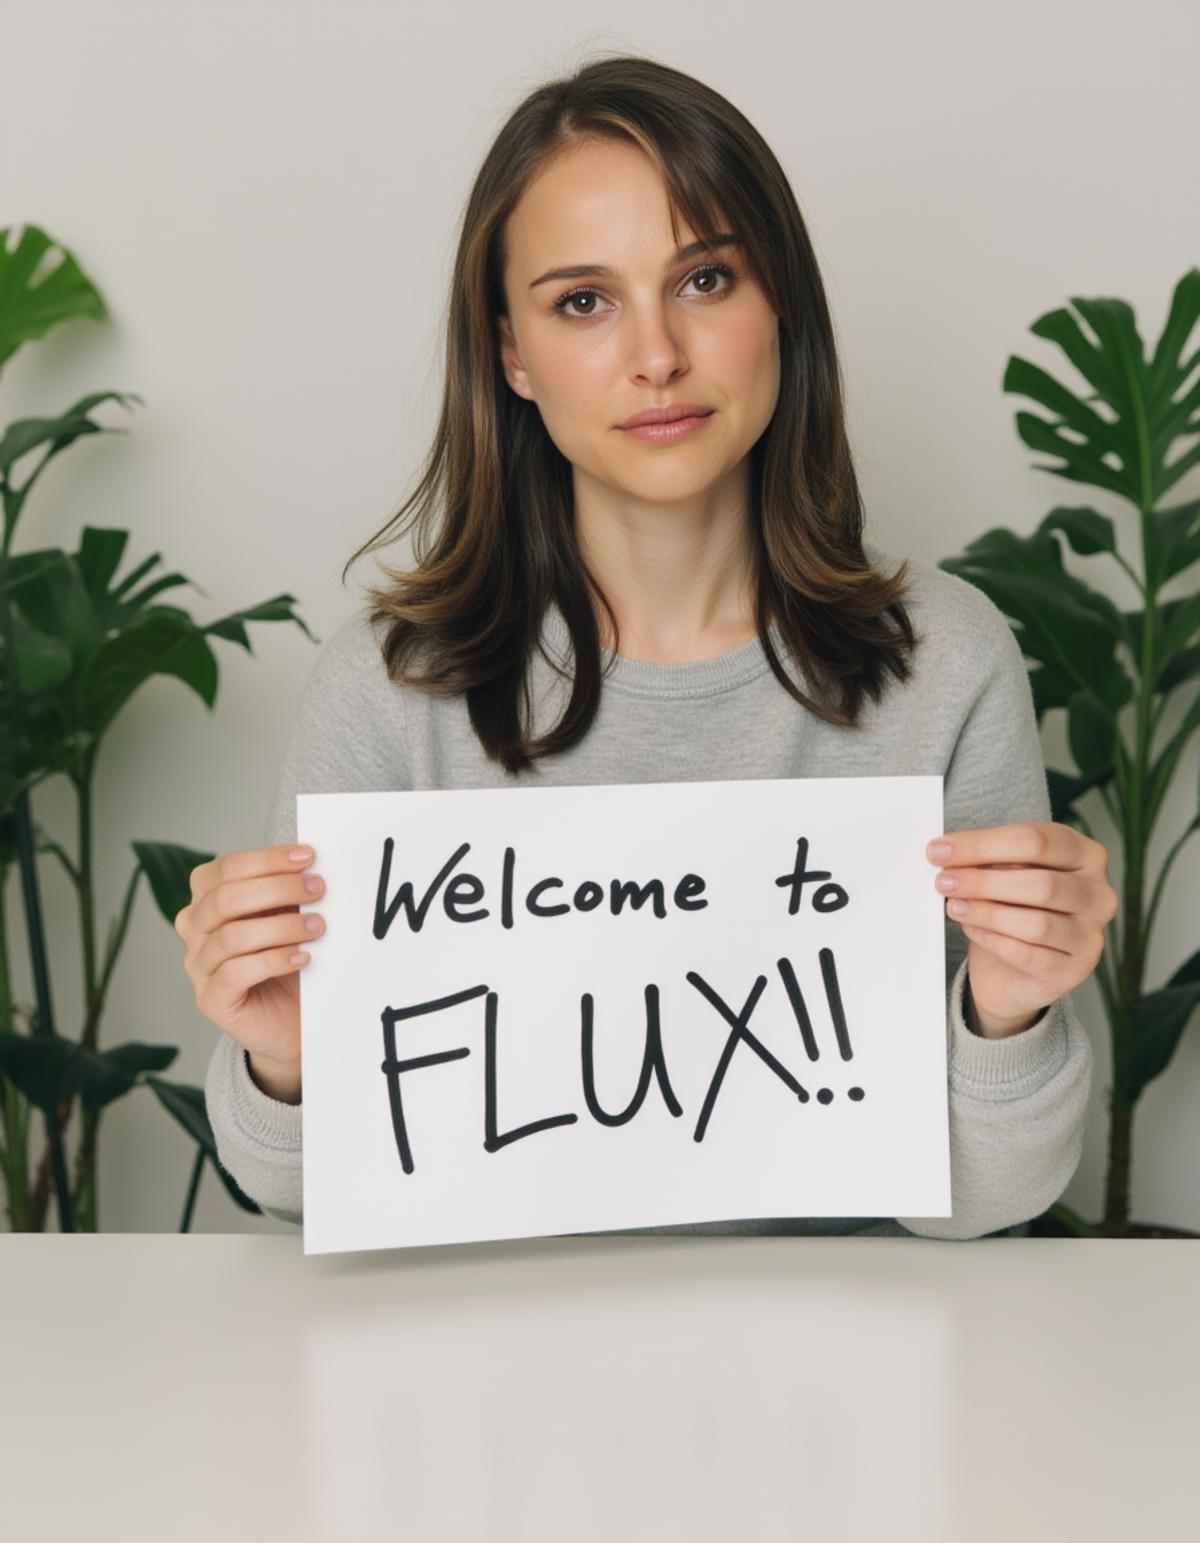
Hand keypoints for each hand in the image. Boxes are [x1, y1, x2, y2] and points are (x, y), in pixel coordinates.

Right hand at [174, 843, 328, 1099]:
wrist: (291, 1020)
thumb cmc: (289, 962)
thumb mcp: (288, 918)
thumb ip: (289, 893)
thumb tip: (314, 865)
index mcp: (208, 901)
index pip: (225, 869)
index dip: (266, 859)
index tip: (308, 856)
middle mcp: (195, 930)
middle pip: (224, 899)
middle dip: (277, 888)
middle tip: (318, 889)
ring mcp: (198, 966)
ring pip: (230, 936)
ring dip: (281, 926)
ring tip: (318, 927)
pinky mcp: (211, 1000)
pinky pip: (234, 973)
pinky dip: (273, 961)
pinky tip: (302, 958)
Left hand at [926, 821, 1117, 1038]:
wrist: (1012, 968)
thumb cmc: (1010, 907)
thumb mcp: (1001, 873)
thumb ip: (985, 860)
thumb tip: (947, 851)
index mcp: (1085, 855)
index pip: (1036, 840)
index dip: (982, 844)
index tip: (940, 850)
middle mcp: (1098, 894)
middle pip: (1040, 882)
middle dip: (982, 880)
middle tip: (943, 881)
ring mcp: (1091, 935)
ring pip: (1036, 923)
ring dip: (986, 912)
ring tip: (953, 906)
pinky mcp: (1074, 970)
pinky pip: (1028, 955)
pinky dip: (993, 940)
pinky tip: (971, 929)